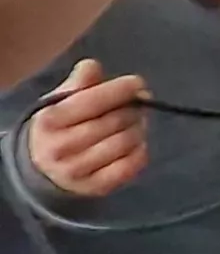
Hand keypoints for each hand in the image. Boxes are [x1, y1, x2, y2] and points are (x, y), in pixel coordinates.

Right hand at [26, 62, 151, 197]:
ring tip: (137, 122)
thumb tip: (93, 66)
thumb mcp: (60, 102)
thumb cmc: (59, 128)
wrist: (44, 170)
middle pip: (113, 122)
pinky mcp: (97, 187)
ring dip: (139, 129)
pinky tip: (137, 143)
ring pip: (125, 143)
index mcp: (50, 121)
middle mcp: (61, 147)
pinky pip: (131, 165)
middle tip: (141, 103)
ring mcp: (79, 170)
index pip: (92, 101)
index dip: (119, 90)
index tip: (138, 83)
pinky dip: (141, 151)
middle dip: (133, 109)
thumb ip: (79, 84)